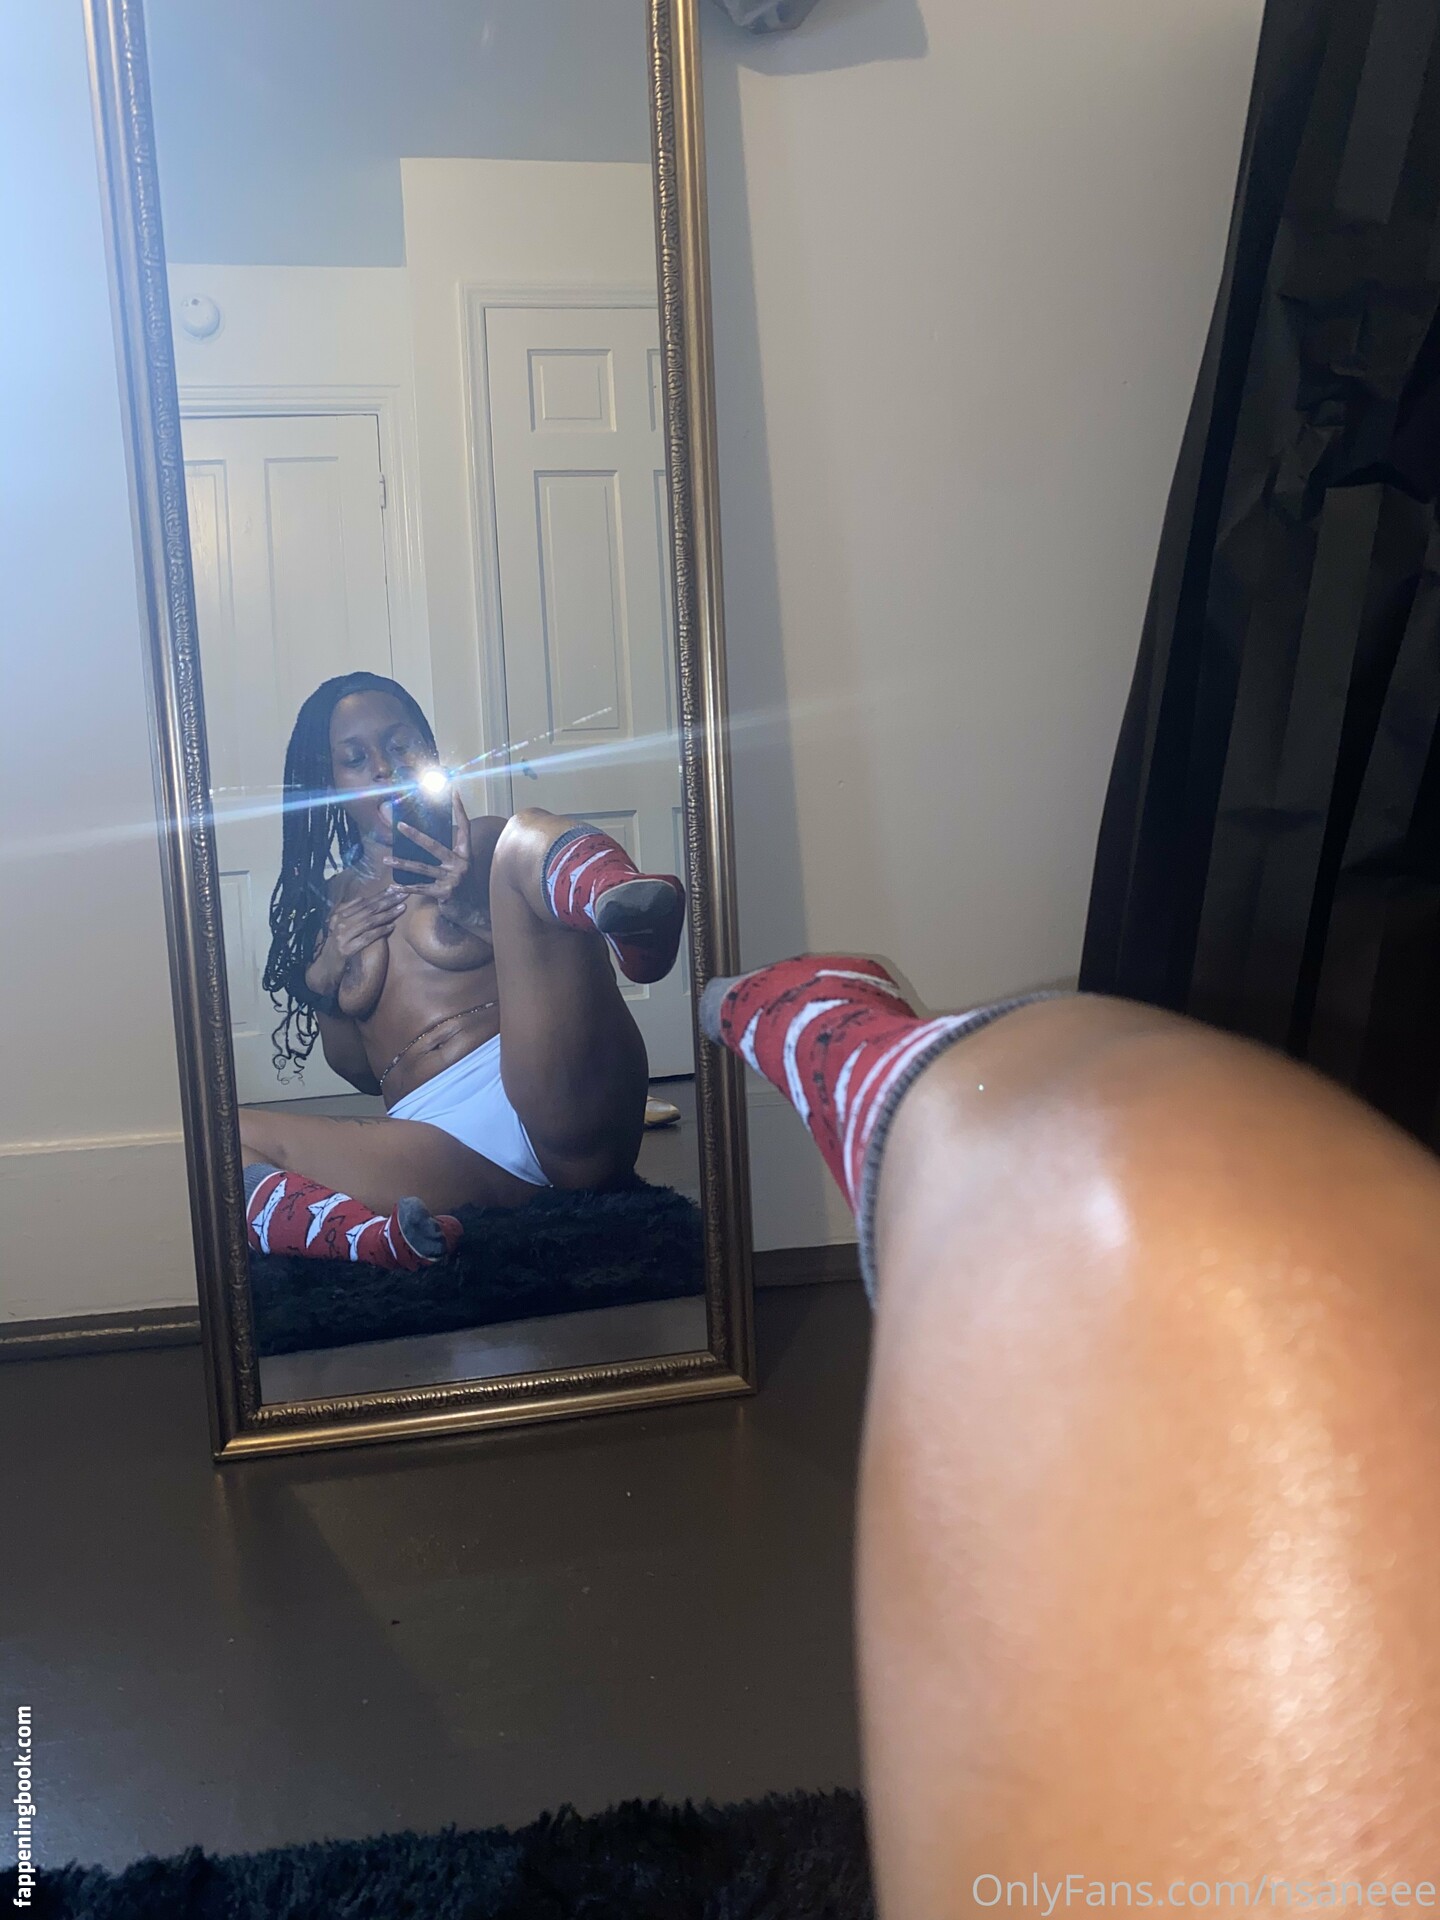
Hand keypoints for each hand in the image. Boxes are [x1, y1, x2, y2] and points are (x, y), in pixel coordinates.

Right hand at [306, 887, 406, 996]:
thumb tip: (363, 898)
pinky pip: (367, 937)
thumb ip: (350, 912)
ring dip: (387, 914)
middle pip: (368, 909)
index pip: (363, 902)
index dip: (380, 895)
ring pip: (369, 921)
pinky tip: (392, 927)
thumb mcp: (340, 926)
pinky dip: (380, 931)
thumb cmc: (336, 945)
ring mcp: (342, 936)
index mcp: (339, 914)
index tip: (396, 888)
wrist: (324, 968)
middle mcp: (339, 922)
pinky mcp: (346, 949)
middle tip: (403, 894)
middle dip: (388, 900)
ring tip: (401, 908)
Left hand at [384, 790, 477, 918]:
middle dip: (415, 835)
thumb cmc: (462, 885)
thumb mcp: (460, 866)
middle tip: (400, 825)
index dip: (459, 809)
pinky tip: (393, 887)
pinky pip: (420, 888)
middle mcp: (461, 864)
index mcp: (465, 854)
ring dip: (401, 863)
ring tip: (386, 859)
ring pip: (422, 867)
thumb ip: (447, 853)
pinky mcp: (444, 893)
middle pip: (434, 845)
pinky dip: (405, 888)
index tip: (453, 792)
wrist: (472, 911)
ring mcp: (453, 879)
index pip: (464, 827)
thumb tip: (424, 838)